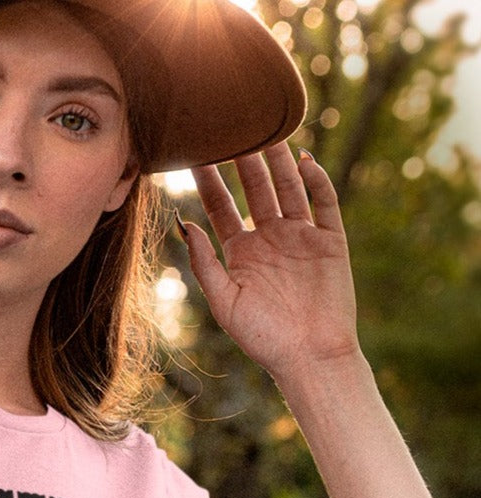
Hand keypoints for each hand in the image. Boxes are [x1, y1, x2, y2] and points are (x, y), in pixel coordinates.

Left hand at [182, 141, 357, 384]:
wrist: (308, 357)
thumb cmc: (262, 337)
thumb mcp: (224, 301)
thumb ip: (204, 263)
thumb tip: (183, 224)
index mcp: (240, 252)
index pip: (220, 207)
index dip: (208, 181)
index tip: (193, 151)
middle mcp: (269, 238)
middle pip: (254, 189)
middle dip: (241, 159)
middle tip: (228, 125)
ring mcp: (301, 237)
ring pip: (288, 188)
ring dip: (278, 161)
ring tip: (265, 129)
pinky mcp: (330, 241)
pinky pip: (324, 203)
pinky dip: (316, 181)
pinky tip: (304, 160)